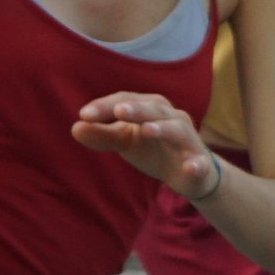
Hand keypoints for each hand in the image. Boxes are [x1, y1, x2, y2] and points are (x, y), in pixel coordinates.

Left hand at [68, 92, 212, 193]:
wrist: (190, 174)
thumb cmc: (153, 150)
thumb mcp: (125, 142)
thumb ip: (102, 135)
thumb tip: (75, 128)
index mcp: (151, 108)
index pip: (126, 101)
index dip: (106, 106)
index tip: (83, 115)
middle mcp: (172, 118)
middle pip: (154, 109)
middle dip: (137, 110)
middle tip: (119, 111)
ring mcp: (188, 139)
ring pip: (176, 130)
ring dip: (163, 129)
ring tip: (147, 131)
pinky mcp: (199, 163)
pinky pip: (199, 163)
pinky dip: (195, 165)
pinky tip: (190, 168)